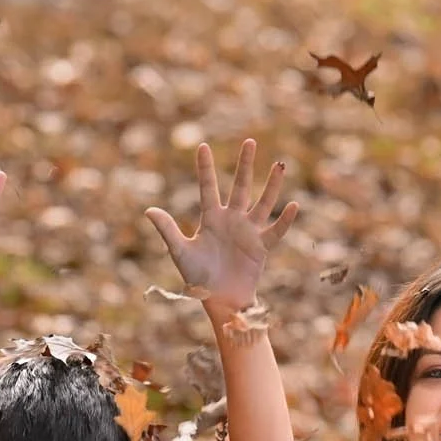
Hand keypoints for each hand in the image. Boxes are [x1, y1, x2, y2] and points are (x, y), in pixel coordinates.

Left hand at [144, 139, 298, 318]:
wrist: (218, 299)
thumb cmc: (197, 277)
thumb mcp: (180, 251)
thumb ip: (167, 230)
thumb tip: (148, 210)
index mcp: (211, 219)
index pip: (208, 188)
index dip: (205, 169)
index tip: (202, 146)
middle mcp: (232, 220)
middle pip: (240, 187)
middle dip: (245, 165)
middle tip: (249, 141)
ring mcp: (249, 231)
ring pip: (263, 202)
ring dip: (272, 185)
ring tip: (280, 164)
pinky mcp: (261, 246)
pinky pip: (276, 231)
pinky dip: (285, 220)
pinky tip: (292, 205)